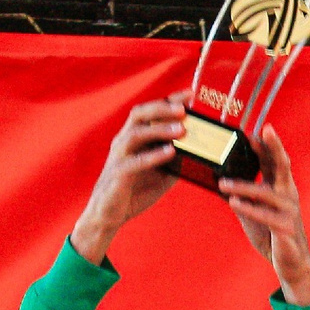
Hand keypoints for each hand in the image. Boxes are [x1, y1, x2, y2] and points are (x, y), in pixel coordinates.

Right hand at [70, 95, 184, 264]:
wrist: (109, 215)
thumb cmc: (134, 190)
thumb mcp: (161, 174)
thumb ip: (176, 161)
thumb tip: (199, 154)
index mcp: (134, 136)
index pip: (151, 111)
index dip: (169, 100)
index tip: (190, 94)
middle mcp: (124, 141)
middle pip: (140, 114)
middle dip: (162, 108)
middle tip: (184, 109)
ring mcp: (119, 156)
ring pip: (136, 134)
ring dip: (160, 130)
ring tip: (181, 130)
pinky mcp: (118, 174)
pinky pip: (135, 161)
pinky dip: (153, 156)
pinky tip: (170, 153)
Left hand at [221, 128, 309, 305]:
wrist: (291, 265)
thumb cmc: (272, 236)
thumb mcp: (252, 213)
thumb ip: (240, 196)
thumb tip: (218, 181)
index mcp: (281, 188)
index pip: (274, 161)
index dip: (265, 145)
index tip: (252, 132)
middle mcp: (288, 195)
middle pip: (283, 165)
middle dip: (274, 146)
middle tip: (265, 130)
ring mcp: (289, 211)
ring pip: (266, 193)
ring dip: (244, 186)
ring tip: (223, 184)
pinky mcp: (286, 229)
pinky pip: (265, 216)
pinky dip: (248, 208)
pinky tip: (233, 203)